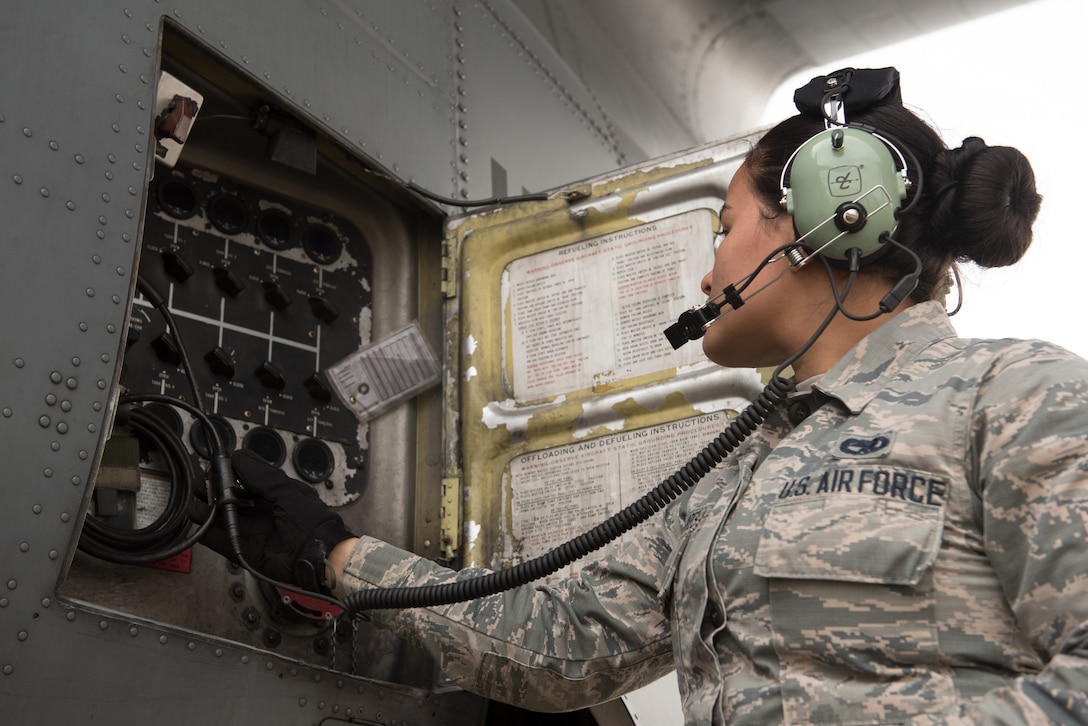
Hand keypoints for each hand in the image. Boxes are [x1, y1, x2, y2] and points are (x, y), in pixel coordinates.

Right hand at [191, 449, 354, 593]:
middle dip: (215, 494)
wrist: (320, 555)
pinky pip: (226, 543)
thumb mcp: (286, 491)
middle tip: (200, 487)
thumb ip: (262, 475)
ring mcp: (256, 533)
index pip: (247, 481)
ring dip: (208, 514)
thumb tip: (239, 457)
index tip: (215, 469)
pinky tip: (199, 528)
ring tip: (193, 506)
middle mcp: (265, 513)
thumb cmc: (312, 521)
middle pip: (233, 501)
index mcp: (276, 495)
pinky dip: (211, 536)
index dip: (231, 475)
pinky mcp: (250, 553)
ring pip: (226, 521)